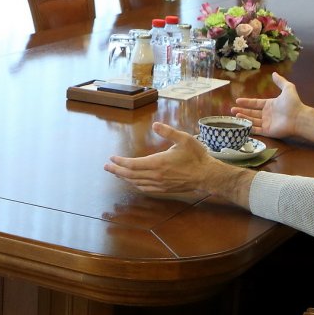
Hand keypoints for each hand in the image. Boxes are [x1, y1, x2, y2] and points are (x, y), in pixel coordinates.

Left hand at [105, 122, 254, 205]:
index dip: (120, 162)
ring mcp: (159, 184)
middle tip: (106, 167)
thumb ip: (168, 132)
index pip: (133, 164)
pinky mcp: (164, 189)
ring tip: (116, 173)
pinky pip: (145, 189)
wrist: (207, 175)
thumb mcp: (183, 139)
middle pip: (131, 175)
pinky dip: (135, 185)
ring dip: (124, 178)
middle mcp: (156, 176)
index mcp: (158, 163)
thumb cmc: (196, 156)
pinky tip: (133, 182)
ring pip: (136, 183)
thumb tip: (155, 124)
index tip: (112, 158)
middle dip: (117, 171)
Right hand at [232, 73, 304, 138]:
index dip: (247, 102)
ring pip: (252, 121)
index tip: (238, 100)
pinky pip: (256, 130)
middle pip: (252, 113)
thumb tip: (274, 73)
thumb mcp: (288, 88)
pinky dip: (248, 128)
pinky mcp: (267, 131)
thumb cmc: (293, 103)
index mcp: (270, 105)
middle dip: (242, 111)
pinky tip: (241, 124)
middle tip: (232, 110)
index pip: (255, 103)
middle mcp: (267, 114)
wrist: (298, 117)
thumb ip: (280, 81)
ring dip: (243, 118)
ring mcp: (267, 123)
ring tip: (235, 115)